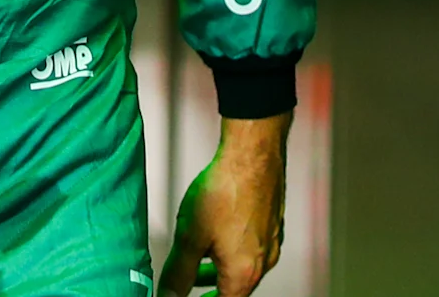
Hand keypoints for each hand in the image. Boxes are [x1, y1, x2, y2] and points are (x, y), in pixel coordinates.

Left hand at [156, 113, 288, 295]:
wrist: (252, 155)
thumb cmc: (226, 191)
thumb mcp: (191, 237)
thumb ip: (178, 272)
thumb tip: (167, 295)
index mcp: (244, 273)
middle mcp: (263, 262)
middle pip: (235, 290)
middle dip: (210, 290)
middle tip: (190, 286)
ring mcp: (271, 243)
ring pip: (243, 269)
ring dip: (219, 272)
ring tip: (199, 265)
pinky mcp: (272, 225)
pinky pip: (251, 250)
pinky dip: (231, 253)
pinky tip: (217, 237)